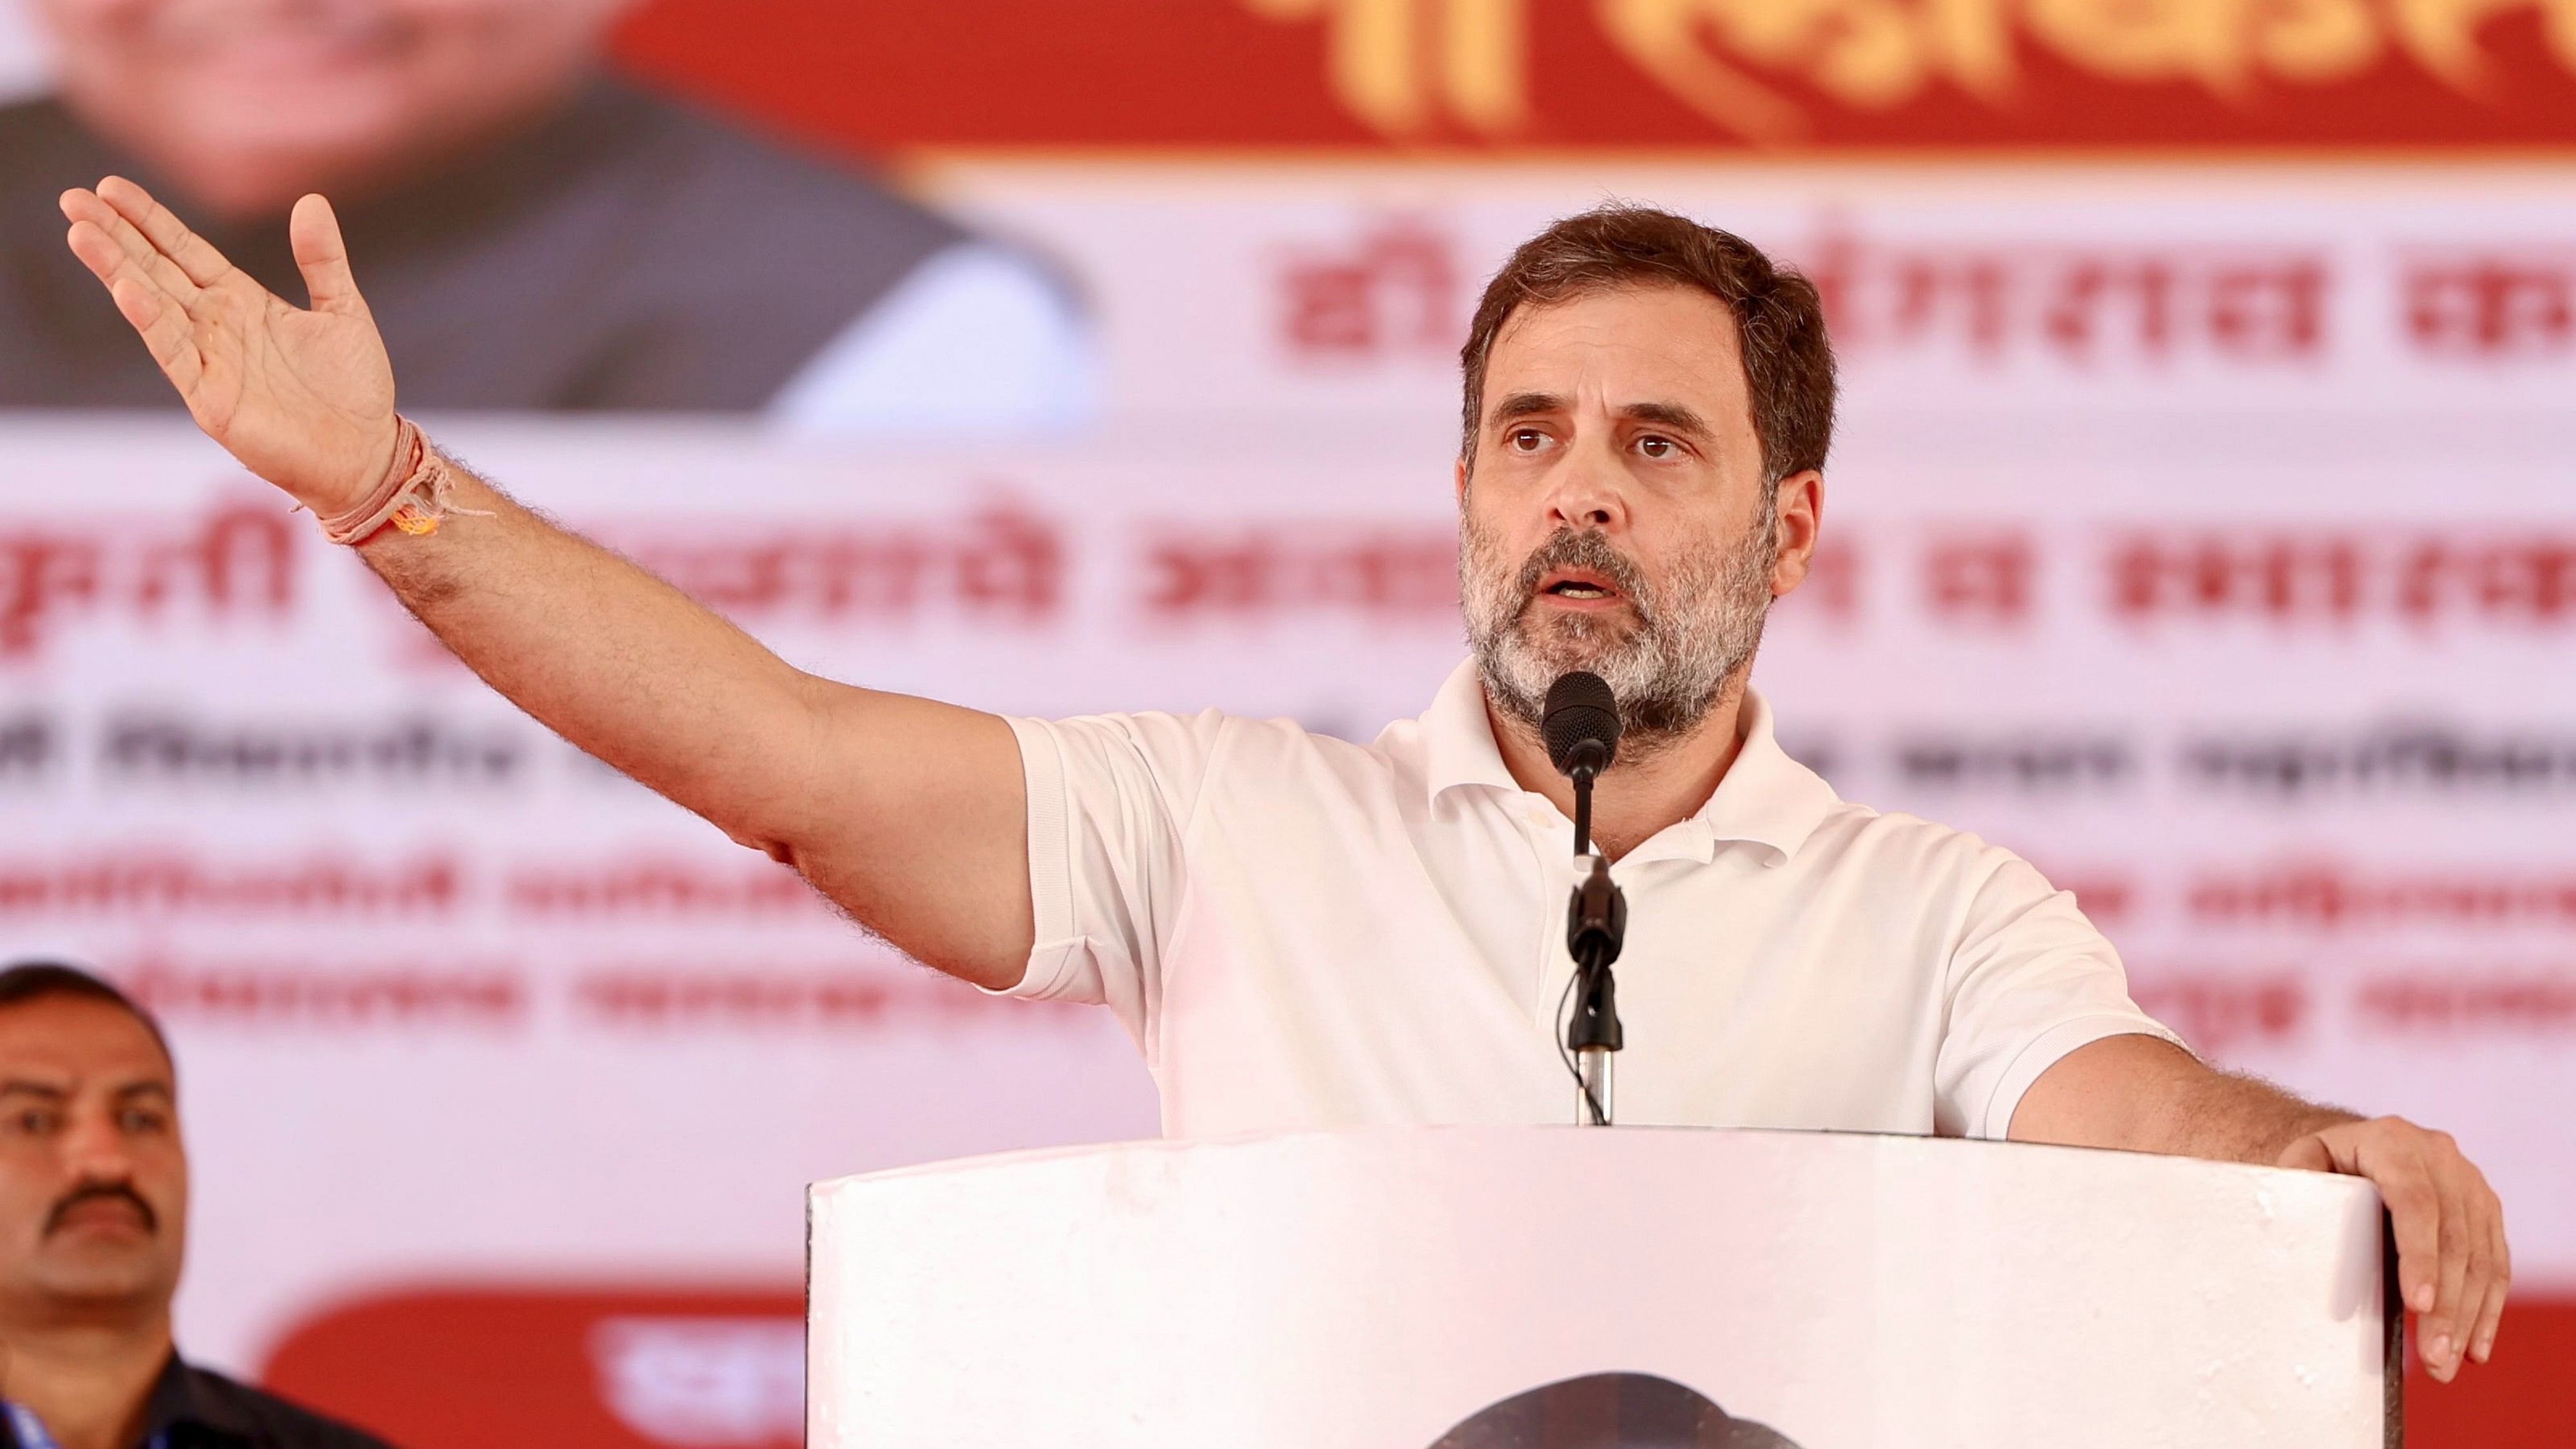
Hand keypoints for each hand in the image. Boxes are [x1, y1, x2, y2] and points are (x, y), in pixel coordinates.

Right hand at [60, 176, 399, 513]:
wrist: (367, 453)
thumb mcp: (343, 310)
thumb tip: (311, 200)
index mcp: (241, 301)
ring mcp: (209, 361)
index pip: (183, 251)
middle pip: (156, 271)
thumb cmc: (353, 387)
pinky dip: (152, 322)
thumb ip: (323, 259)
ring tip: (82, 232)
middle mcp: (216, 326)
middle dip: (115, 235)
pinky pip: (177, 354)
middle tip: (72, 197)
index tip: (110, 186)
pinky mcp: (212, 398)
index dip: (149, 220)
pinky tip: (127, 291)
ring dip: (117, 270)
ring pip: (154, 306)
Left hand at [2279, 1116, 2507, 1382]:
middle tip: (2433, 1356)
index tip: (2418, 1304)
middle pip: (2452, 1238)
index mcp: (2393, 1141)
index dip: (2420, 1255)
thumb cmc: (2321, 1164)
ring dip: (2469, 1316)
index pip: (2414, 1202)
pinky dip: (2487, 1308)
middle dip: (2447, 1305)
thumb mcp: (2302, 1162)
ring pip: (2480, 1257)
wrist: (2354, 1144)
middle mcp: (2439, 1156)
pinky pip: (2496, 1263)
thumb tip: (2299, 1233)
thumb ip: (2299, 1186)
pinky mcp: (2485, 1209)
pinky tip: (2474, 1346)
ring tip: (2447, 1361)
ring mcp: (2469, 1182)